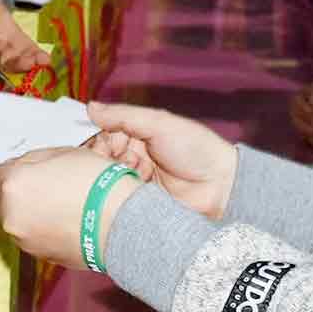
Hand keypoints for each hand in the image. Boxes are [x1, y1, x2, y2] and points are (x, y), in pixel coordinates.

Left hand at [0, 146, 140, 268]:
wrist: (121, 223)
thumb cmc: (97, 186)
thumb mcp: (63, 153)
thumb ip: (33, 160)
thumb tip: (23, 166)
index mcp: (13, 184)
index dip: (8, 170)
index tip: (21, 170)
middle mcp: (11, 215)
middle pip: (0, 200)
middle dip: (16, 193)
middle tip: (43, 185)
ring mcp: (24, 239)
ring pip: (15, 221)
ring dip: (28, 213)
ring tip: (58, 205)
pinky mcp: (39, 255)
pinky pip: (31, 237)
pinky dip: (41, 230)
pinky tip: (64, 221)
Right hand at [84, 101, 236, 218]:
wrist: (221, 186)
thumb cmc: (197, 150)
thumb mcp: (160, 124)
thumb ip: (124, 116)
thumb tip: (91, 108)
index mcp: (138, 135)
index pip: (104, 136)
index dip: (100, 140)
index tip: (104, 144)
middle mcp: (135, 157)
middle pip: (102, 159)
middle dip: (106, 160)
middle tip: (120, 161)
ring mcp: (136, 181)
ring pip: (108, 180)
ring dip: (115, 177)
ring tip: (133, 174)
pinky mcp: (139, 203)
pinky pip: (119, 200)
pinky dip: (121, 194)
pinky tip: (133, 190)